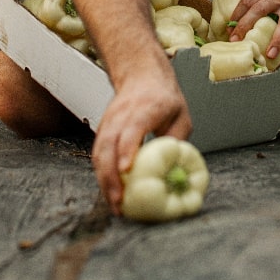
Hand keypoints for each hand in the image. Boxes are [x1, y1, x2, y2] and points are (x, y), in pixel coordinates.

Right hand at [92, 74, 191, 213]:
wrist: (141, 75)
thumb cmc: (165, 99)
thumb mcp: (181, 116)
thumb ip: (177, 140)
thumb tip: (174, 169)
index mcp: (145, 107)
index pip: (131, 127)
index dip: (127, 148)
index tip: (126, 170)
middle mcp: (122, 114)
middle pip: (109, 144)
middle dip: (111, 175)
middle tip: (119, 201)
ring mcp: (109, 121)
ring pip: (99, 152)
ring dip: (104, 179)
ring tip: (114, 204)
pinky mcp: (102, 130)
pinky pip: (98, 154)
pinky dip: (102, 175)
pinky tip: (110, 192)